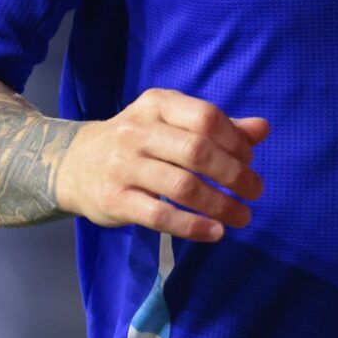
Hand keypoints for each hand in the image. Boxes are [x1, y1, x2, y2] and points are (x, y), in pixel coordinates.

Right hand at [56, 87, 267, 242]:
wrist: (74, 164)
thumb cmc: (137, 141)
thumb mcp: (172, 123)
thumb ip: (218, 127)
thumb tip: (263, 129)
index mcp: (157, 104)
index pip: (206, 117)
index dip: (235, 141)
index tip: (251, 161)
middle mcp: (138, 131)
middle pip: (197, 151)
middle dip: (234, 174)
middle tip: (255, 192)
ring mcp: (124, 166)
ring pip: (182, 186)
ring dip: (220, 204)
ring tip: (242, 216)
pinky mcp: (115, 200)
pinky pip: (160, 215)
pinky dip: (192, 226)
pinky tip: (215, 232)